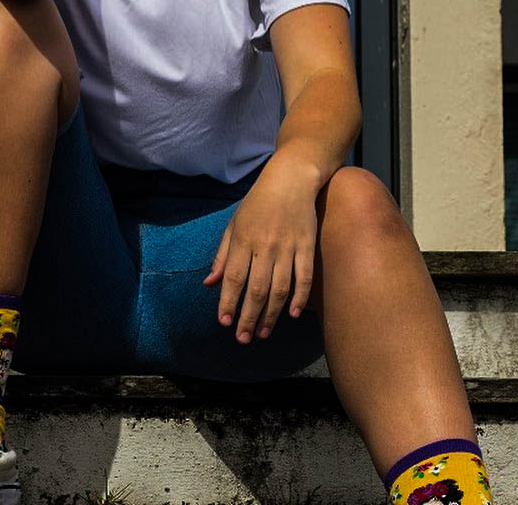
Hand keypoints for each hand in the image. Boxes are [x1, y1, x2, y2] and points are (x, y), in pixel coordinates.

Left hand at [202, 153, 319, 343]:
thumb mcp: (234, 223)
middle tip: (244, 338)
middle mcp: (264, 245)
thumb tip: (209, 284)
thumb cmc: (258, 202)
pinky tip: (293, 314)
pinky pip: (304, 276)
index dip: (228, 303)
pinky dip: (300, 297)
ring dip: (271, 314)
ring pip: (279, 288)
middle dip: (248, 317)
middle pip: (256, 289)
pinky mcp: (307, 245)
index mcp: (243, 239)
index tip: (225, 323)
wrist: (291, 178)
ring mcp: (288, 246)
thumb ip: (222, 255)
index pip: (233, 278)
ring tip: (263, 332)